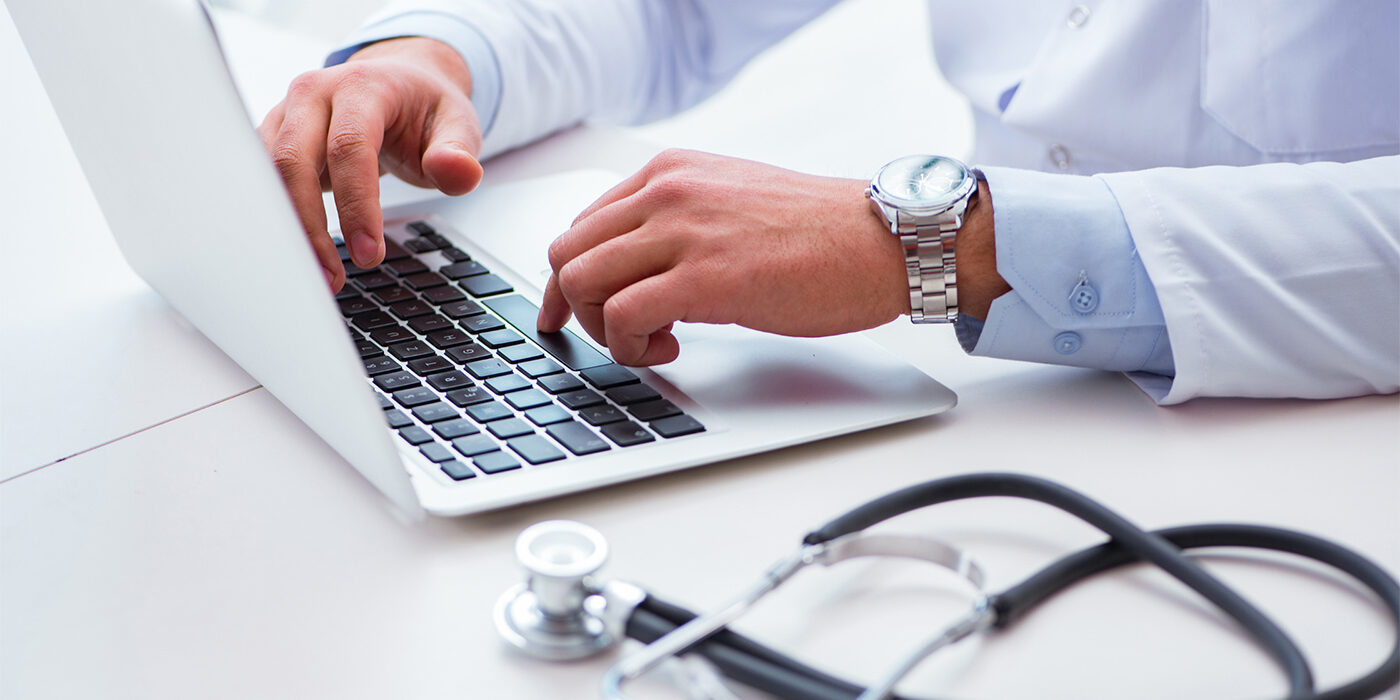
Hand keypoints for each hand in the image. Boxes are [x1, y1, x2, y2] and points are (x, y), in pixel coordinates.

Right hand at [257, 38, 484, 289]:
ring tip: (316, 275)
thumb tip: (460, 173)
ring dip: (288, 229)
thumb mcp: (458, 125)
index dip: (357, 204)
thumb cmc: (425, 108)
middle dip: (310, 226)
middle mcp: (314, 94)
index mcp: (363, 86)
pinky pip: (262, 181)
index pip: (349, 146)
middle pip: (293, 160)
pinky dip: (277, 219)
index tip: (369, 254)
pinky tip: (296, 254)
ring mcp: (286, 114)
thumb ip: (459, 153)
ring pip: (268, 174)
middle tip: (333, 278)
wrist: (399, 81)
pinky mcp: (272, 137)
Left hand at [537, 149, 911, 365]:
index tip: (570, 312)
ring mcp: (682, 232)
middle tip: (614, 337)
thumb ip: (677, 222)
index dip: (569, 279)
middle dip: (577, 307)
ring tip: (652, 342)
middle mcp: (666, 192)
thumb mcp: (730, 203)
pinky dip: (632, 347)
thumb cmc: (819, 232)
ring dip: (603, 329)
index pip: (582, 225)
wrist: (881, 240)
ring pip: (581, 282)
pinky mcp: (703, 277)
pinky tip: (670, 350)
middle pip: (568, 254)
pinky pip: (621, 316)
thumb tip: (634, 268)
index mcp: (669, 172)